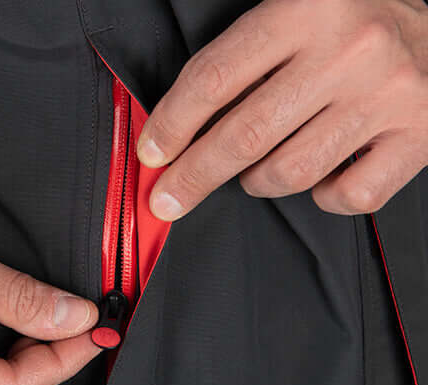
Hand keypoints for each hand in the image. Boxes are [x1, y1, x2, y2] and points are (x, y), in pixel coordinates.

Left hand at [137, 0, 427, 218]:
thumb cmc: (352, 19)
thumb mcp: (295, 10)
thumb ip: (242, 57)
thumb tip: (178, 124)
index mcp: (306, 9)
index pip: (215, 77)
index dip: (173, 123)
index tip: (153, 153)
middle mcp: (350, 52)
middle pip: (245, 135)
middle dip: (194, 175)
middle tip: (168, 197)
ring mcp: (388, 97)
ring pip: (291, 171)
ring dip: (258, 181)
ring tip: (255, 170)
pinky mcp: (420, 135)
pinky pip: (350, 194)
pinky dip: (322, 197)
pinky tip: (317, 176)